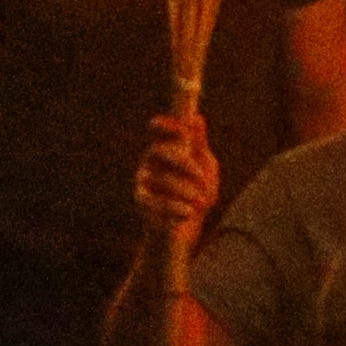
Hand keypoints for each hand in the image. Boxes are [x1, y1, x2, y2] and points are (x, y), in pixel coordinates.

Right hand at [135, 105, 220, 236]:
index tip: (176, 124)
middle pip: (160, 151)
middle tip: (202, 178)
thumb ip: (199, 144)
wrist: (187, 227)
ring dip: (187, 191)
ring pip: (163, 179)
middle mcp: (151, 160)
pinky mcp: (141, 200)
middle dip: (184, 164)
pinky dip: (176, 207)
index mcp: (168, 148)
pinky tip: (188, 212)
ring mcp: (143, 180)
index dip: (168, 124)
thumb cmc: (197, 192)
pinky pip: (157, 200)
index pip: (162, 130)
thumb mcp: (204, 166)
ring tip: (201, 202)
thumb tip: (196, 117)